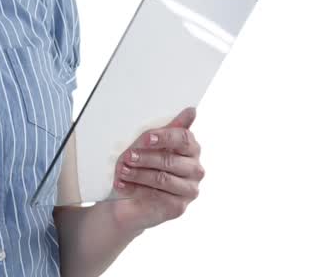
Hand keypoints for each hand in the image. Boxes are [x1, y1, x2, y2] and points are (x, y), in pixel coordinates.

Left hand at [108, 106, 204, 233]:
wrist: (129, 199)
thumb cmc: (143, 165)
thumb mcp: (151, 144)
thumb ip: (170, 127)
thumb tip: (191, 110)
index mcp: (191, 149)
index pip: (184, 138)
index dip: (164, 137)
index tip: (146, 137)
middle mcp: (195, 169)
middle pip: (171, 160)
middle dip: (145, 157)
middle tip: (127, 156)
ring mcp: (189, 190)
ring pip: (162, 179)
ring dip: (138, 173)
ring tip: (121, 169)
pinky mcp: (178, 207)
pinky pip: (157, 196)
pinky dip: (136, 189)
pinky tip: (122, 184)